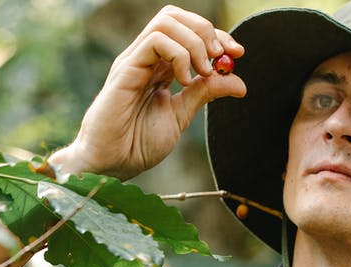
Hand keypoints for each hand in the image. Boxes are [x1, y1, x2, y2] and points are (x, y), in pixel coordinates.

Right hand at [49, 5, 245, 180]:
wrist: (111, 165)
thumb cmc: (136, 144)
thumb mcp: (181, 115)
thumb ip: (205, 94)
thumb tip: (239, 83)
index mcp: (158, 67)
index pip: (188, 31)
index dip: (216, 36)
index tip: (237, 53)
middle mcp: (145, 58)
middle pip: (175, 17)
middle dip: (206, 30)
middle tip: (219, 57)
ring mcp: (134, 61)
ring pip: (166, 22)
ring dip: (194, 43)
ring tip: (202, 72)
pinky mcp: (125, 69)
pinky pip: (155, 41)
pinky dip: (179, 55)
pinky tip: (184, 81)